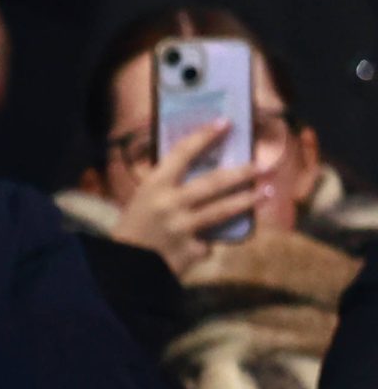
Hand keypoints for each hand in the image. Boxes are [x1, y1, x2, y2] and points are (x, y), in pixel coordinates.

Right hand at [111, 120, 263, 277]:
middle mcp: (169, 204)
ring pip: (222, 211)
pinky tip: (209, 243)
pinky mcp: (189, 251)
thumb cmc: (134, 226)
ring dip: (247, 200)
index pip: (183, 153)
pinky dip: (211, 242)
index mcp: (154, 186)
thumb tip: (204, 166)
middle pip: (213, 182)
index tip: (225, 123)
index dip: (205, 136)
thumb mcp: (145, 198)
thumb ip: (170, 185)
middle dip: (241, 172)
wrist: (124, 265)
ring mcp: (181, 228)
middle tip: (260, 165)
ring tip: (264, 193)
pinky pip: (210, 243)